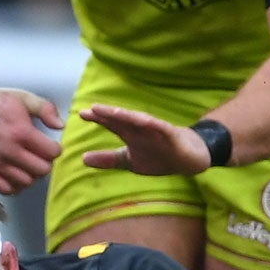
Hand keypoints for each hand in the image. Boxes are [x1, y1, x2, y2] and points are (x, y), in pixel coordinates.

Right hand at [0, 87, 62, 194]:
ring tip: (27, 164)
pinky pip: (7, 189)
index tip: (49, 145)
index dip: (54, 149)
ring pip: (27, 181)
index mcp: (21, 132)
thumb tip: (61, 126)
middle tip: (39, 155)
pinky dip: (15, 185)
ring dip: (31, 174)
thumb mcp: (23, 98)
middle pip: (42, 170)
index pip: (52, 153)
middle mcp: (9, 150)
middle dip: (45, 162)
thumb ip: (45, 109)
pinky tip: (15, 173)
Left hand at [78, 104, 211, 175]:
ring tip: (113, 112)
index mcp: (130, 134)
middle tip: (93, 108)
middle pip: (122, 119)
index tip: (81, 114)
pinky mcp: (171, 134)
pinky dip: (152, 124)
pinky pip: (161, 127)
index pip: (111, 123)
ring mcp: (155, 130)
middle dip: (108, 113)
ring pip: (140, 121)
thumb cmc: (158, 157)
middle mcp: (140, 129)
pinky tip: (143, 120)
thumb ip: (108, 159)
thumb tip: (82, 159)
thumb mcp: (129, 161)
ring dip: (127, 116)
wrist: (189, 160)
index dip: (98, 118)